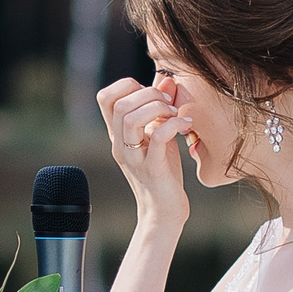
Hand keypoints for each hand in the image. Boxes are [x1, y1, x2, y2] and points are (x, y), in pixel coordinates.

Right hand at [97, 77, 190, 227]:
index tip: (152, 95)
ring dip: (157, 108)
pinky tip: (186, 126)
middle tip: (169, 104)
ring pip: (130, 119)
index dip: (128, 85)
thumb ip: (159, 108)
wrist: (163, 212)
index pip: (106, 97)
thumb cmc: (163, 172)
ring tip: (175, 114)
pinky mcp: (153, 169)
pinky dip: (173, 125)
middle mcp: (120, 144)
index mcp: (118, 134)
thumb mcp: (159, 135)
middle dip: (148, 95)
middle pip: (119, 104)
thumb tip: (166, 79)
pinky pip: (157, 138)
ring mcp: (134, 157)